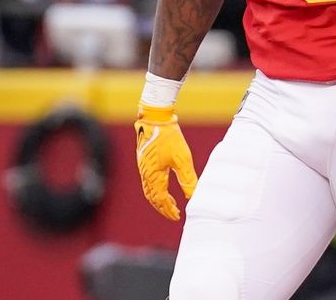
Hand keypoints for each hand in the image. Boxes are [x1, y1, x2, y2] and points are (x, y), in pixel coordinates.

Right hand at [134, 104, 197, 220]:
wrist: (155, 118)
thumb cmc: (169, 137)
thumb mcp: (183, 158)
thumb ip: (187, 178)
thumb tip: (192, 196)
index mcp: (153, 176)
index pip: (160, 199)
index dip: (169, 210)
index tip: (178, 216)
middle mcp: (145, 174)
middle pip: (152, 198)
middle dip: (163, 208)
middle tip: (174, 214)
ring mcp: (143, 168)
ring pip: (149, 190)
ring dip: (159, 200)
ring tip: (171, 205)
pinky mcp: (144, 161)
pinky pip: (148, 182)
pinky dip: (155, 190)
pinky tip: (164, 187)